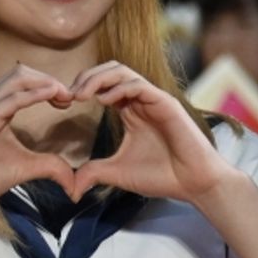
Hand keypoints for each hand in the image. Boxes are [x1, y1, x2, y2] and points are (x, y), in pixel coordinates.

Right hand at [0, 65, 79, 212]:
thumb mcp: (25, 167)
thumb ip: (50, 166)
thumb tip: (73, 182)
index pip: (25, 81)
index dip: (49, 85)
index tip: (68, 101)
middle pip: (23, 73)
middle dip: (50, 80)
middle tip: (70, 97)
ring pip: (18, 78)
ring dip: (46, 83)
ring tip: (65, 96)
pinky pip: (11, 99)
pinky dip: (34, 94)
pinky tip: (52, 96)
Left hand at [70, 62, 233, 201]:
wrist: (192, 183)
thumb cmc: (162, 176)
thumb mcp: (118, 173)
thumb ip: (94, 172)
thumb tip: (71, 187)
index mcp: (130, 110)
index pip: (103, 84)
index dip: (82, 87)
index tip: (64, 103)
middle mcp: (141, 100)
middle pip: (111, 70)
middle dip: (87, 76)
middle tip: (69, 95)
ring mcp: (154, 99)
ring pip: (123, 71)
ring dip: (98, 78)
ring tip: (81, 95)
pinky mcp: (165, 103)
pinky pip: (139, 85)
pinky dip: (119, 88)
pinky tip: (104, 101)